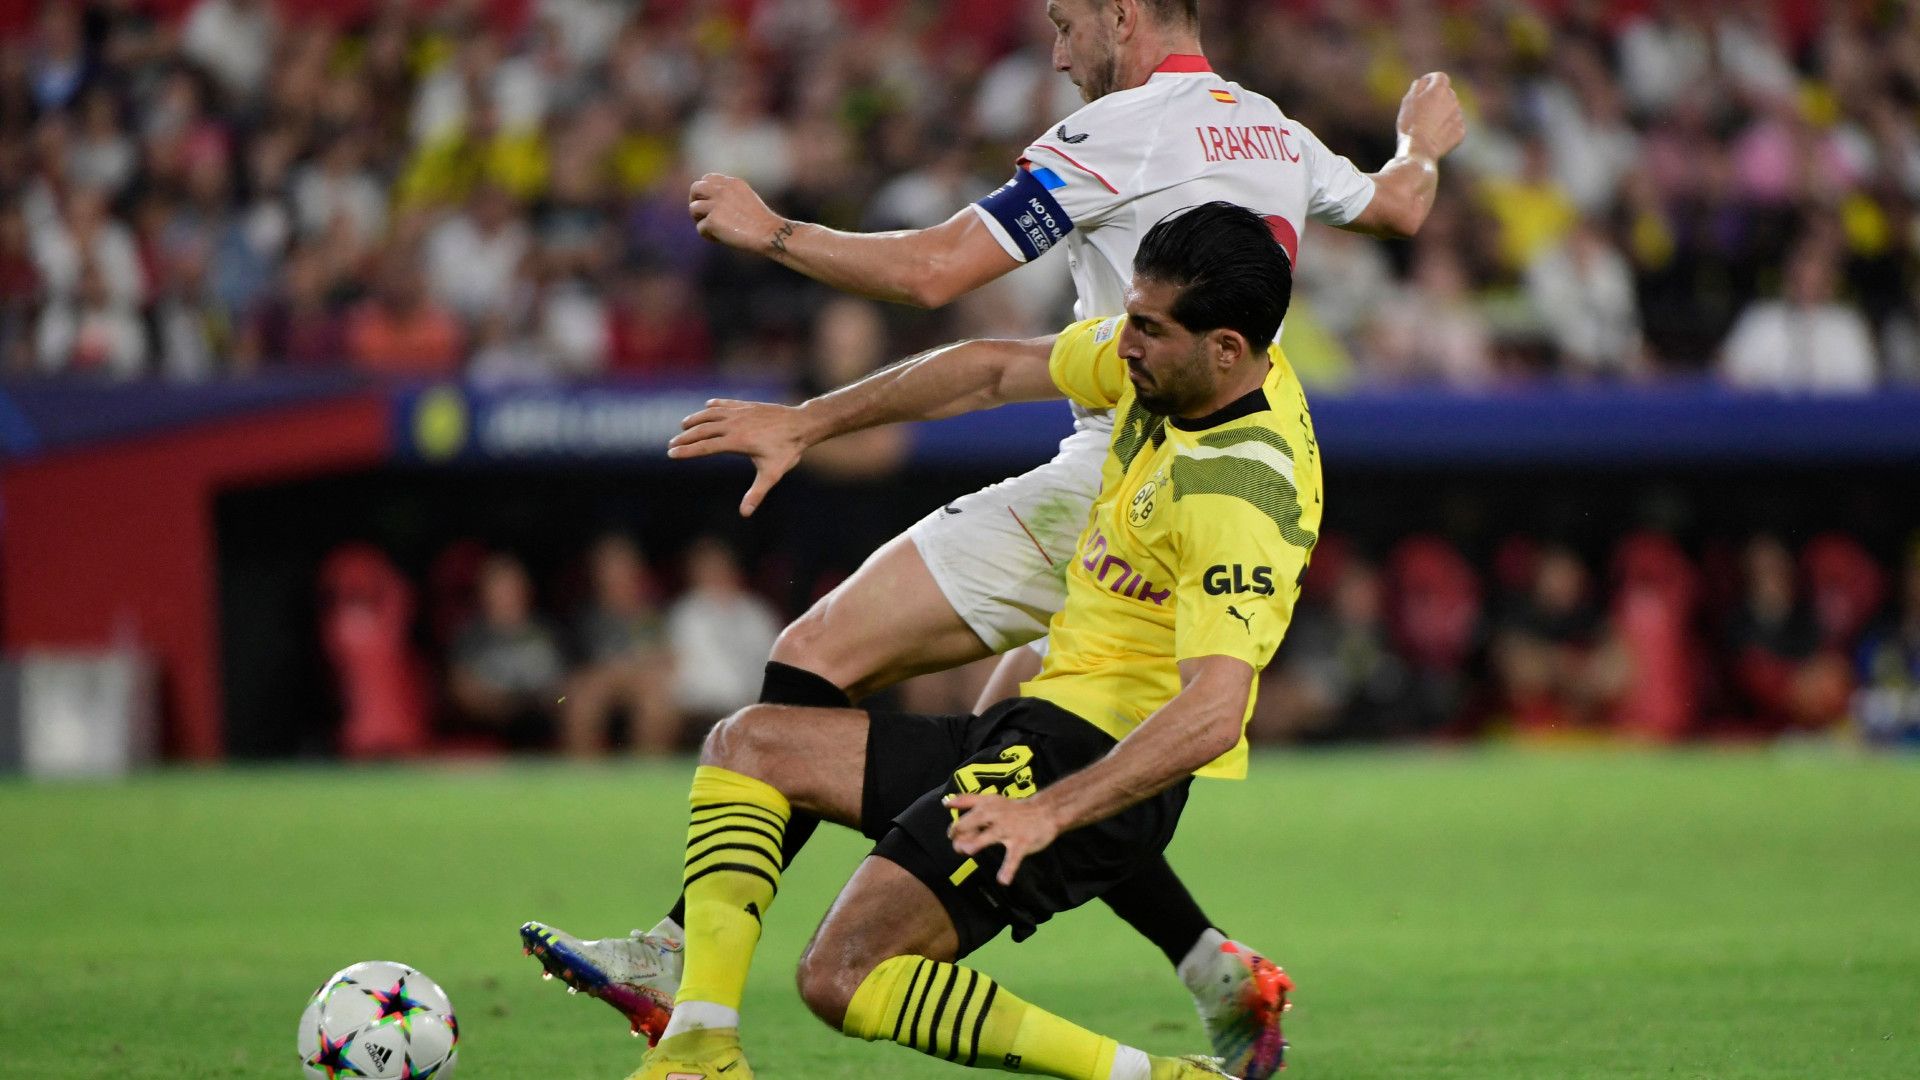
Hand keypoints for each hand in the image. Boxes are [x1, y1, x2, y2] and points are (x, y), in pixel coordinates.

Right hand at [666, 399, 810, 515]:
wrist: (802, 424)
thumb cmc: (787, 450)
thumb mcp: (772, 474)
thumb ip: (756, 493)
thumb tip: (745, 513)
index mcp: (736, 441)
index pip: (704, 447)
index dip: (686, 450)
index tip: (671, 453)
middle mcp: (734, 424)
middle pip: (703, 429)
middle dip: (685, 437)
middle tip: (672, 443)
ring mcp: (740, 412)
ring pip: (711, 414)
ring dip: (695, 419)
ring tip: (684, 425)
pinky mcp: (747, 405)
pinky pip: (726, 404)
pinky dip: (714, 405)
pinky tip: (708, 406)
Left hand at [689, 173, 789, 253]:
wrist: (768, 233)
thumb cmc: (760, 222)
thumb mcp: (746, 198)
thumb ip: (729, 195)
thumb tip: (709, 202)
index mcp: (732, 183)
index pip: (707, 178)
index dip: (703, 190)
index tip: (706, 201)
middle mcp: (722, 190)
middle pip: (695, 188)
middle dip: (694, 200)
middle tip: (699, 214)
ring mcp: (716, 205)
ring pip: (693, 208)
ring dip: (700, 219)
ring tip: (712, 229)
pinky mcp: (712, 221)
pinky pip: (700, 228)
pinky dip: (707, 235)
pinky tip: (718, 239)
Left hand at [945, 792, 1060, 885]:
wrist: (1045, 811)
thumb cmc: (1013, 809)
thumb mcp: (990, 800)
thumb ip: (967, 800)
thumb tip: (945, 802)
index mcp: (987, 806)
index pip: (967, 812)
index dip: (956, 826)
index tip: (952, 836)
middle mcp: (996, 815)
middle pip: (974, 821)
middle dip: (961, 832)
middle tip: (958, 847)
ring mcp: (1009, 829)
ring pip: (991, 835)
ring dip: (978, 842)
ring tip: (968, 850)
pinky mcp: (1022, 842)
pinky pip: (1013, 857)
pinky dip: (1008, 869)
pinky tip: (1002, 880)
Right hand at [1396, 72, 1464, 161]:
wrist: (1419, 149)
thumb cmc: (1410, 124)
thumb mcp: (1407, 101)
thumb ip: (1418, 86)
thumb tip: (1424, 82)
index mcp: (1439, 89)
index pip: (1440, 77)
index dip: (1430, 80)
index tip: (1423, 87)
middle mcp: (1453, 100)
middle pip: (1447, 93)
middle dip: (1437, 98)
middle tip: (1422, 110)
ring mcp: (1458, 116)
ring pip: (1451, 109)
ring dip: (1442, 113)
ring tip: (1428, 126)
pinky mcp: (1460, 131)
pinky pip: (1454, 125)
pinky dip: (1447, 128)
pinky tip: (1435, 136)